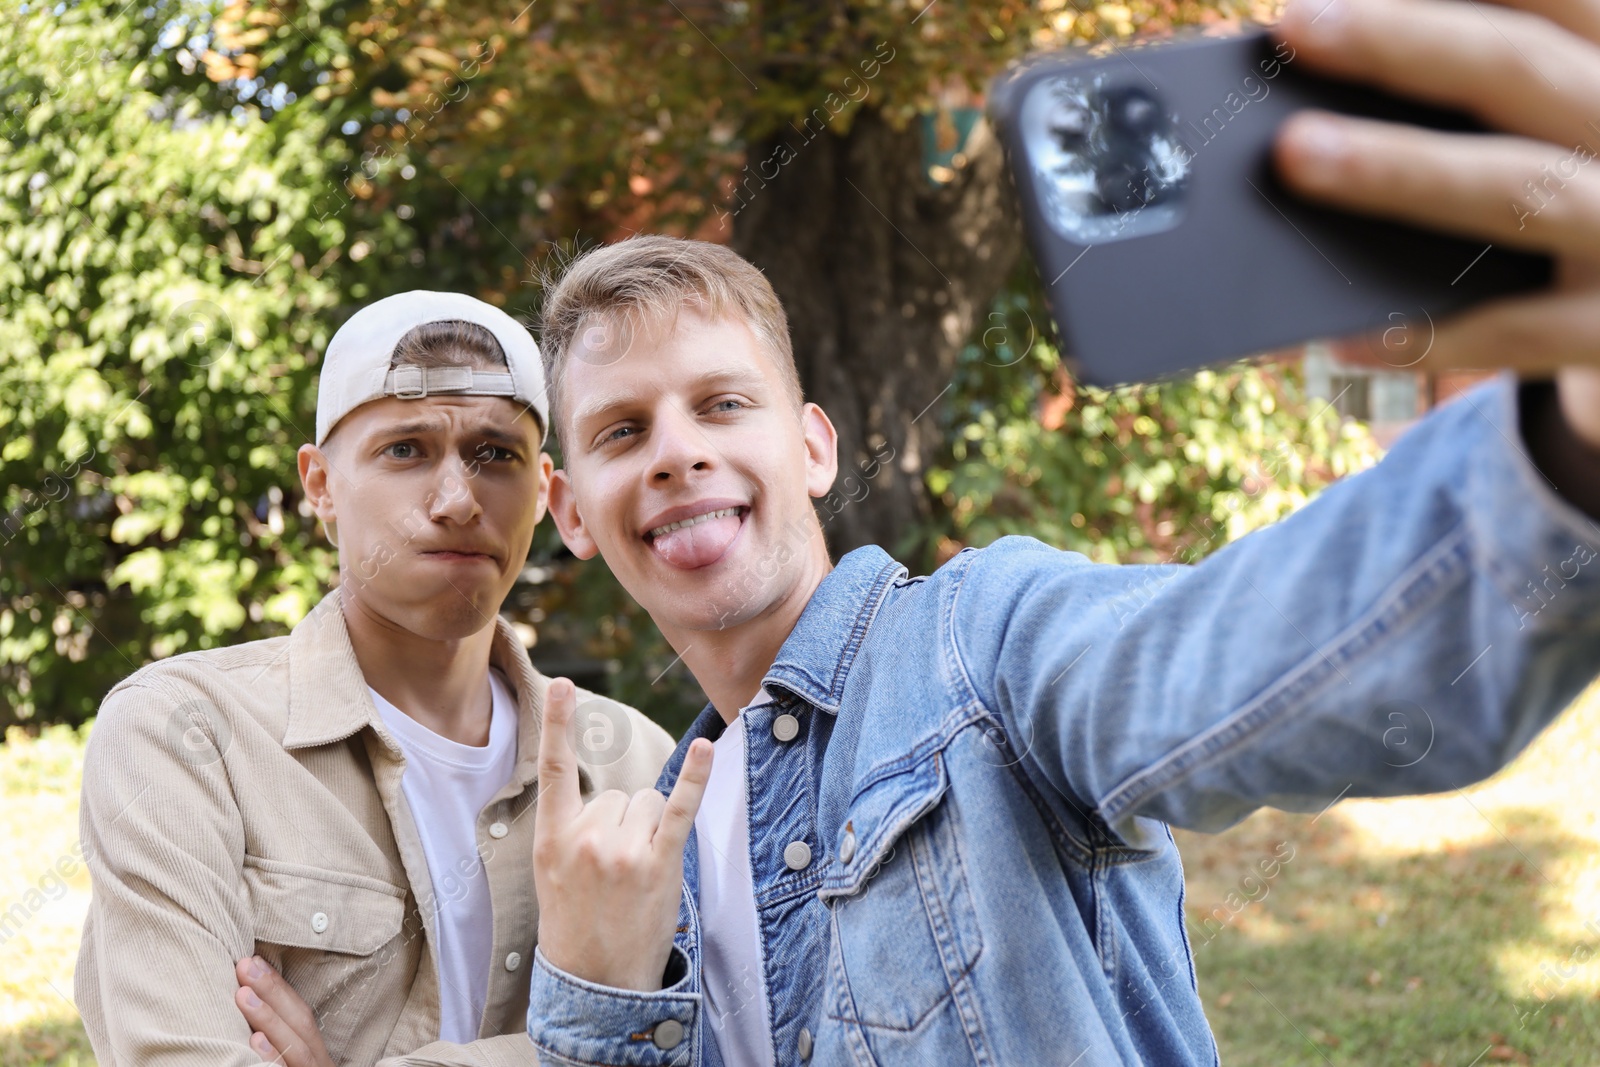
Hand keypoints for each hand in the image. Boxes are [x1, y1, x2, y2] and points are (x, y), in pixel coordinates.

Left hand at [235, 955, 334, 1066]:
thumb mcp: (293, 1057)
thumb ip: (281, 1037)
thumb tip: (249, 997)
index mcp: (317, 1055)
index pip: (301, 1014)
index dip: (279, 987)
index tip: (255, 961)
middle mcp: (318, 1063)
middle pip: (301, 1024)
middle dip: (273, 993)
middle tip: (245, 966)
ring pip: (296, 1047)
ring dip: (269, 1019)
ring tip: (242, 994)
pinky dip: (271, 1057)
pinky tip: (254, 1041)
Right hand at [532, 677, 712, 991]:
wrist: (593, 980)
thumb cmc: (576, 921)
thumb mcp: (552, 872)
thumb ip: (573, 828)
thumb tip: (615, 795)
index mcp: (551, 838)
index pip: (554, 770)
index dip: (558, 725)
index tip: (563, 684)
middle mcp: (586, 839)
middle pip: (619, 792)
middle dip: (623, 822)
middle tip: (614, 871)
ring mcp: (623, 852)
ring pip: (647, 801)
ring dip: (649, 828)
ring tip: (635, 874)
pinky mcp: (659, 864)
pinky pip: (679, 808)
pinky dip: (695, 778)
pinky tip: (706, 749)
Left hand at [1272, 0, 1599, 447]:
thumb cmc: (1576, 191)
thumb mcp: (1556, 122)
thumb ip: (1488, 84)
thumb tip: (1337, 44)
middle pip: (1523, 68)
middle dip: (1404, 43)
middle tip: (1298, 26)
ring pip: (1517, 188)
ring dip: (1400, 168)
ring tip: (1296, 153)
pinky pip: (1515, 330)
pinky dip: (1428, 331)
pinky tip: (1344, 334)